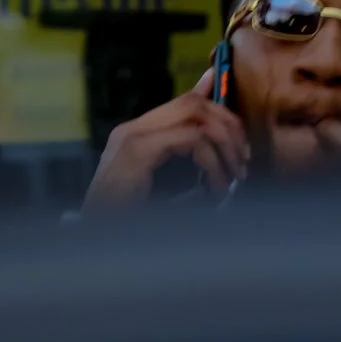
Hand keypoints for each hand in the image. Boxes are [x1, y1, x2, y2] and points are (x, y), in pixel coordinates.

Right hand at [83, 70, 249, 208]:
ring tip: (234, 176)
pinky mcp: (138, 151)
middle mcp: (133, 128)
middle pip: (193, 103)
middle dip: (228, 126)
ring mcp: (133, 136)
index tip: (241, 139)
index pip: (185, 102)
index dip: (219, 111)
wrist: (97, 238)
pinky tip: (216, 187)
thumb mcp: (167, 192)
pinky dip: (212, 162)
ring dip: (224, 143)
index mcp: (137, 134)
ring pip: (195, 115)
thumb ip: (188, 173)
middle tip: (243, 159)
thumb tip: (220, 169)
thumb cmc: (129, 223)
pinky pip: (190, 140)